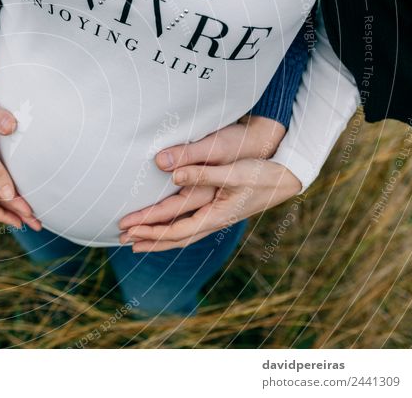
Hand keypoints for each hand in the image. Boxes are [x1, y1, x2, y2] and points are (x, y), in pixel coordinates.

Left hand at [118, 116, 299, 251]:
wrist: (289, 177)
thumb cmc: (263, 172)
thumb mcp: (233, 171)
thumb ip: (202, 172)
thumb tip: (172, 174)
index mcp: (216, 216)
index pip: (176, 229)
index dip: (151, 231)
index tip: (130, 229)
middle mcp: (214, 221)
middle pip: (175, 237)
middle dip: (149, 239)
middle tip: (123, 240)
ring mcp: (217, 219)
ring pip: (182, 234)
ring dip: (158, 237)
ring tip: (136, 240)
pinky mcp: (219, 211)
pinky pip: (189, 226)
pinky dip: (172, 230)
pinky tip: (164, 228)